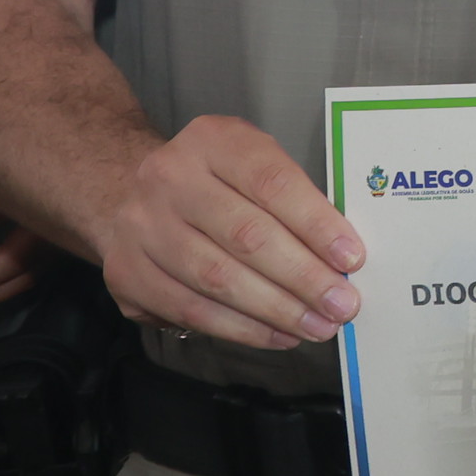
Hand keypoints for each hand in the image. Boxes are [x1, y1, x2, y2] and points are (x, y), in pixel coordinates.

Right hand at [96, 113, 360, 345]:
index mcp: (212, 140)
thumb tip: (341, 256)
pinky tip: (278, 335)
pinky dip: (242, 328)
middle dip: (303, 277)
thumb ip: (292, 198)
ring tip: (319, 326)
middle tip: (343, 305)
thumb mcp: (250, 162)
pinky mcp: (126, 273)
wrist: (123, 191)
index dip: (316, 224)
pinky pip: (191, 309)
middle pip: (247, 235)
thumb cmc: (213, 181)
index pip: (273, 182)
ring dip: (277, 309)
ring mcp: (141, 226)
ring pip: (218, 278)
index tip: (352, 258)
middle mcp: (170, 178)